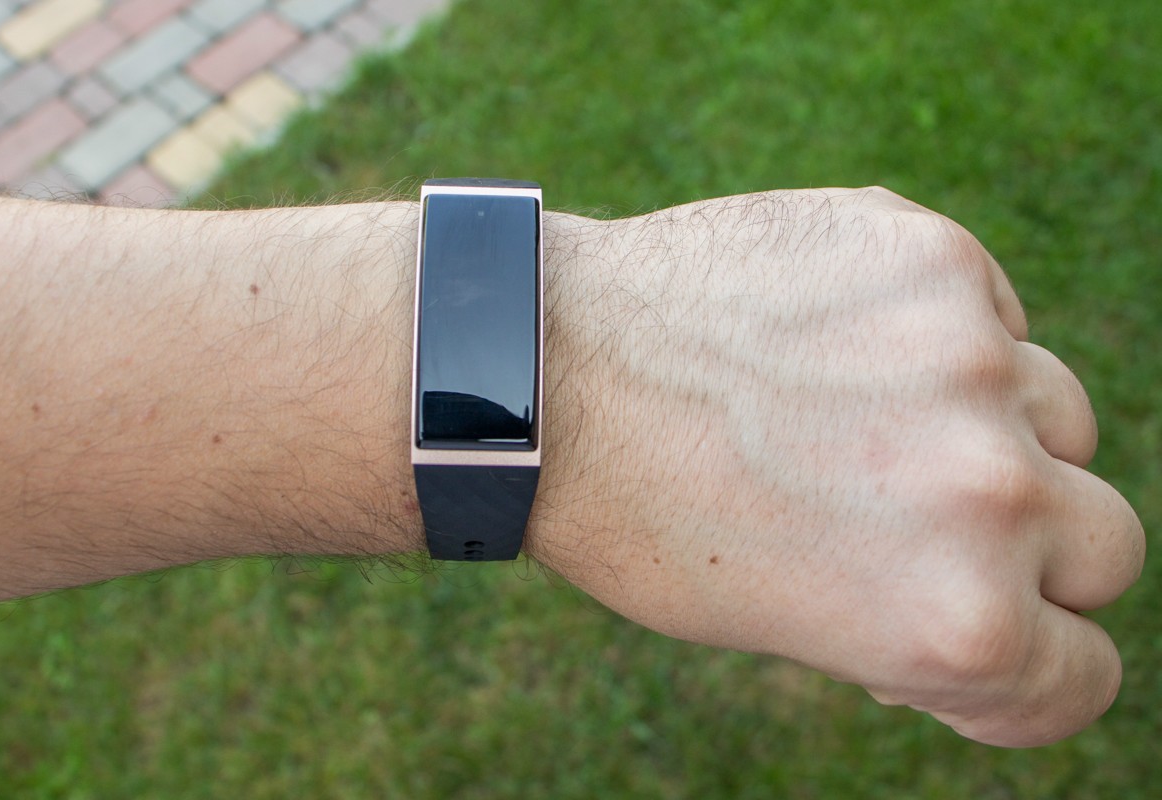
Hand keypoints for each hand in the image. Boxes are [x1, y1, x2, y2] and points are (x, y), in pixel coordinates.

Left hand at [531, 187, 1144, 746]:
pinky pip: (994, 316)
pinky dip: (942, 338)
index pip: (1082, 675)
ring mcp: (969, 361)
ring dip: (990, 431)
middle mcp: (988, 495)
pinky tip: (838, 341)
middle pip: (1106, 546)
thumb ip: (930, 619)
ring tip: (860, 417)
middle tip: (924, 520)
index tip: (973, 633)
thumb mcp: (796, 623)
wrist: (547, 372)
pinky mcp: (934, 256)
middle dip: (1032, 551)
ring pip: (1059, 417)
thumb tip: (1014, 590)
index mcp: (952, 623)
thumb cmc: (647, 520)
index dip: (1027, 664)